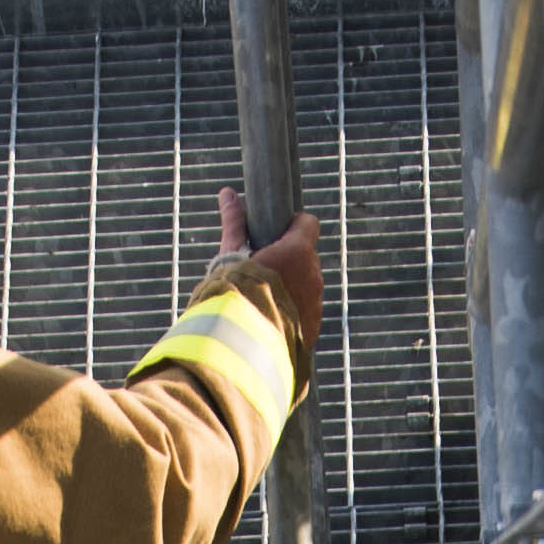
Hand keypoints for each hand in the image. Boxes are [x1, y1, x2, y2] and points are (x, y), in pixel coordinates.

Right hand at [208, 192, 323, 364]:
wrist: (241, 349)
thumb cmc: (233, 296)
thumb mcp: (231, 256)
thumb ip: (234, 224)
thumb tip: (228, 194)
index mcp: (298, 251)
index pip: (308, 223)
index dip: (293, 226)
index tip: (275, 233)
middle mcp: (314, 276)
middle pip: (307, 258)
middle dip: (289, 261)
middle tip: (262, 271)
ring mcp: (316, 306)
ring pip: (307, 288)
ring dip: (291, 289)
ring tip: (262, 301)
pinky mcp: (312, 332)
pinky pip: (305, 315)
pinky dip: (292, 314)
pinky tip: (269, 322)